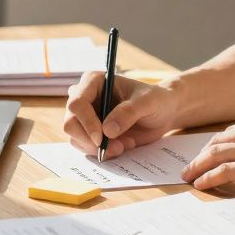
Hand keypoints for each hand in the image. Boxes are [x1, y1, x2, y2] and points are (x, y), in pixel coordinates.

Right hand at [63, 71, 179, 159]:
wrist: (163, 113)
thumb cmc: (156, 100)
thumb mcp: (147, 102)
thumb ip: (128, 112)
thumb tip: (107, 131)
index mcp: (94, 82)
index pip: (77, 103)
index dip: (86, 122)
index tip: (101, 138)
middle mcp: (86, 98)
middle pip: (70, 123)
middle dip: (91, 140)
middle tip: (117, 148)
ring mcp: (86, 117)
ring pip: (76, 138)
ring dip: (99, 149)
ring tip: (125, 145)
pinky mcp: (92, 133)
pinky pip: (86, 148)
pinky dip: (103, 152)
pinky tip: (123, 146)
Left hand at [180, 109, 234, 197]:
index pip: (232, 131)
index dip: (216, 144)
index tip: (207, 155)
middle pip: (218, 140)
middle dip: (201, 154)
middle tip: (190, 167)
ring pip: (216, 154)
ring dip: (198, 167)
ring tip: (188, 177)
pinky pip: (224, 172)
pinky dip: (208, 178)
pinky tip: (201, 185)